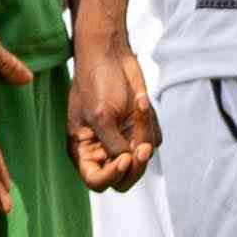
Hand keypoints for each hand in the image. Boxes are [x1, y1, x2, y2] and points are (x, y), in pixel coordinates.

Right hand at [67, 26, 157, 194]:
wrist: (111, 55)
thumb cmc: (96, 82)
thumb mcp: (100, 116)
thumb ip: (114, 145)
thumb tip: (129, 163)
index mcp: (83, 149)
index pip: (97, 181)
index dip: (112, 175)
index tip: (125, 157)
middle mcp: (102, 149)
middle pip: (123, 179)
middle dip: (135, 165)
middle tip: (142, 147)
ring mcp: (122, 140)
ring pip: (142, 157)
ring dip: (143, 131)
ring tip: (137, 102)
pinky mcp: (139, 129)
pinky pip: (153, 138)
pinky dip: (149, 122)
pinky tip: (139, 99)